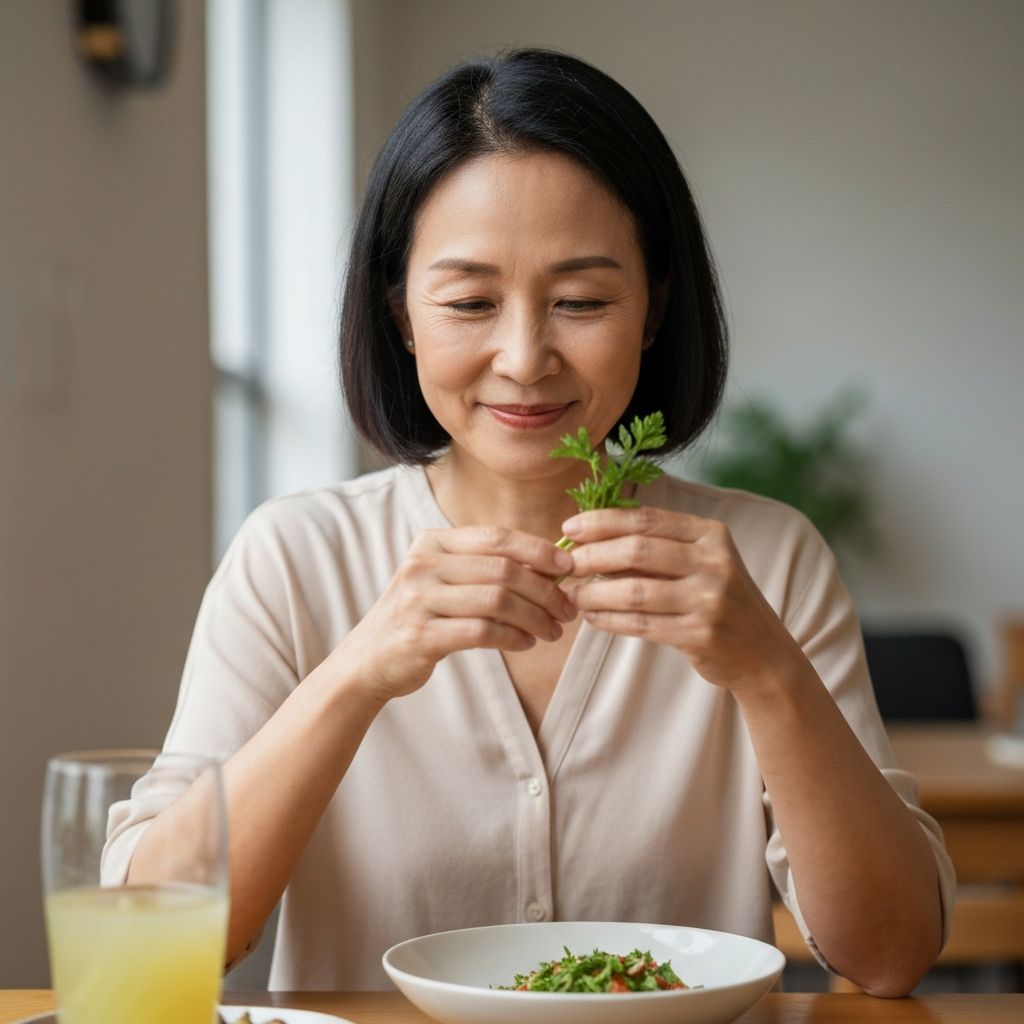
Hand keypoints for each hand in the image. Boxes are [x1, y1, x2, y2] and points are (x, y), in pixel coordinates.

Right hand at [334, 526, 575, 703]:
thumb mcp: (442, 580)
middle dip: (545, 590)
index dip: (539, 550)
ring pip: (497, 600)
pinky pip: (482, 631)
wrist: (367, 661)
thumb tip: (550, 566)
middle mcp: (423, 564)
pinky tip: (527, 643)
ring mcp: (419, 599)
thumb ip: (483, 568)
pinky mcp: (420, 635)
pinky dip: (513, 637)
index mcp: (432, 543)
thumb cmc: (419, 617)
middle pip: (503, 569)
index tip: (570, 566)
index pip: (497, 537)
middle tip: (567, 609)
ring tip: (552, 631)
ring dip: (535, 617)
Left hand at [563, 507, 804, 690]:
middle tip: (564, 564)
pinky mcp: (701, 634)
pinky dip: (610, 619)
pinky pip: (641, 624)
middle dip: (592, 556)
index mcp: (711, 534)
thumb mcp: (699, 564)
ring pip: (635, 591)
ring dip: (595, 592)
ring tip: (571, 595)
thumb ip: (655, 549)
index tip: (569, 527)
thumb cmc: (717, 601)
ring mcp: (710, 599)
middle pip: (637, 550)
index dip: (602, 521)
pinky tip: (592, 616)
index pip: (646, 519)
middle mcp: (714, 562)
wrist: (763, 653)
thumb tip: (589, 539)